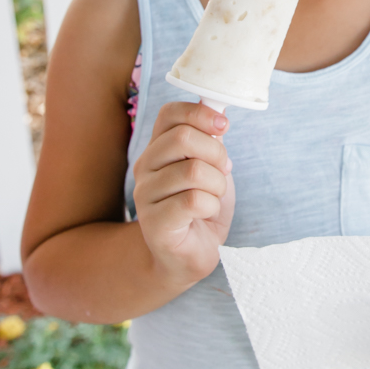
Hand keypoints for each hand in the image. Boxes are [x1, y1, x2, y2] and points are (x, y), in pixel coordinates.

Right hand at [133, 101, 234, 289]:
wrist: (189, 255)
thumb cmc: (202, 208)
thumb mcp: (211, 168)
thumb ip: (210, 142)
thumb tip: (219, 116)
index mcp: (158, 148)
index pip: (170, 114)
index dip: (200, 113)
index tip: (223, 126)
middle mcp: (145, 167)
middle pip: (183, 138)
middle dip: (216, 153)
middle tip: (223, 171)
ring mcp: (146, 195)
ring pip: (192, 170)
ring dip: (216, 185)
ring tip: (213, 197)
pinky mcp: (155, 222)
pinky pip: (193, 200)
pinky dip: (211, 206)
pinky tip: (205, 214)